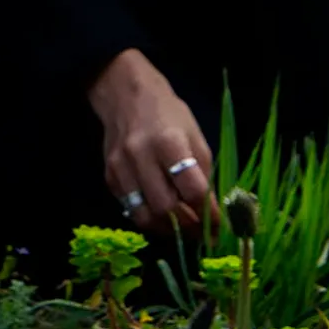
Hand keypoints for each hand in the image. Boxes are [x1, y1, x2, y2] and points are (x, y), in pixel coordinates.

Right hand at [87, 51, 214, 233]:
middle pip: (166, 208)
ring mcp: (120, 168)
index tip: (220, 227)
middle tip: (203, 233)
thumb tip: (212, 212)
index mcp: (169, 142)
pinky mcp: (109, 177)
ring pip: (145, 217)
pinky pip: (130, 210)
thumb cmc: (168, 113)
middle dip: (188, 226)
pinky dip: (150, 218)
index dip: (209, 214)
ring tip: (183, 228)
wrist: (126, 95)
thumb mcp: (195, 135)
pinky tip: (162, 214)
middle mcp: (141, 156)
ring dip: (168, 229)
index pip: (192, 190)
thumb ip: (203, 174)